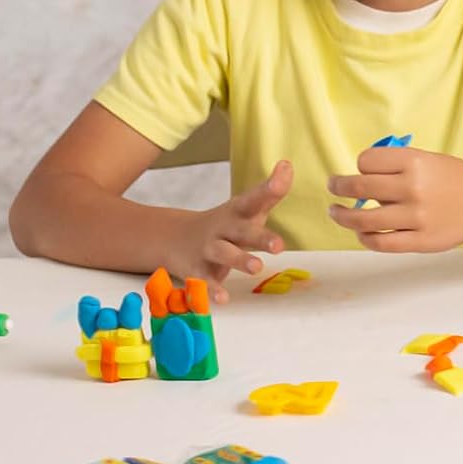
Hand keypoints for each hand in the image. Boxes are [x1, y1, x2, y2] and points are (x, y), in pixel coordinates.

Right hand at [174, 160, 290, 301]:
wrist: (175, 238)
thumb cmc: (225, 224)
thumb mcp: (246, 208)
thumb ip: (269, 191)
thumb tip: (287, 164)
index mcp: (238, 213)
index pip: (254, 198)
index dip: (270, 188)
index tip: (283, 176)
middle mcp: (223, 229)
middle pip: (242, 231)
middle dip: (261, 237)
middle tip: (280, 246)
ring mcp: (208, 249)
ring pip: (223, 254)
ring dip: (239, 260)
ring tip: (257, 267)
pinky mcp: (196, 270)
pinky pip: (204, 282)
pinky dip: (211, 291)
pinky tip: (222, 299)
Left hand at [328, 146, 462, 251]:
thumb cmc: (451, 179)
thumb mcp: (427, 160)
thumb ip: (395, 167)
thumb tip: (356, 181)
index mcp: (414, 161)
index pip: (366, 160)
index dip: (360, 165)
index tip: (362, 169)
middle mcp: (413, 188)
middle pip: (358, 187)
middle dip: (339, 186)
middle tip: (333, 186)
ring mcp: (416, 217)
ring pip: (363, 220)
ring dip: (341, 216)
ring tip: (336, 212)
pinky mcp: (419, 241)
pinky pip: (380, 243)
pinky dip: (365, 238)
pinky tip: (361, 233)